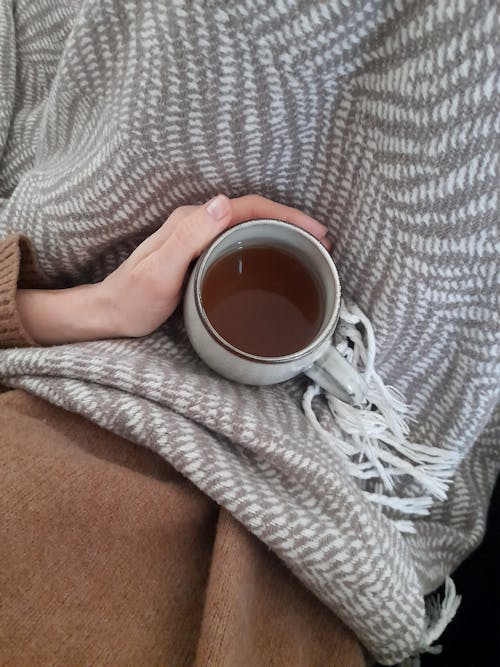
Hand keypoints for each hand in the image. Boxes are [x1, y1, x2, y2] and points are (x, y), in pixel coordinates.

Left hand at [16, 194, 330, 344]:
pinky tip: (274, 261)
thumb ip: (189, 236)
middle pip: (253, 212)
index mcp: (192, 221)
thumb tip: (225, 202)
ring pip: (248, 225)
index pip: (248, 207)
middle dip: (291, 222)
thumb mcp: (160, 271)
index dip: (286, 215)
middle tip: (321, 243)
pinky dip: (264, 245)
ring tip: (307, 250)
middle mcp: (197, 223)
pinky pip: (239, 241)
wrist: (110, 314)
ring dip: (281, 232)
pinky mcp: (199, 254)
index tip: (315, 232)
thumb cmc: (133, 299)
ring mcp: (198, 238)